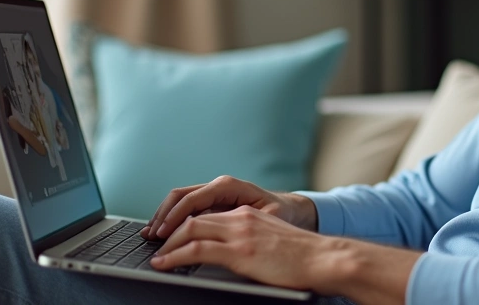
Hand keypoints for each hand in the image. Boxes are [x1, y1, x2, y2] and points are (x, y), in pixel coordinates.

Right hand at [141, 175, 316, 239]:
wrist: (292, 210)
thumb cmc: (282, 214)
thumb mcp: (266, 217)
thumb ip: (243, 220)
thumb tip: (223, 225)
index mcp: (229, 186)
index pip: (193, 198)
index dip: (175, 216)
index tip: (163, 233)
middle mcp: (218, 186)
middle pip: (180, 196)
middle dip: (163, 214)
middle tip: (150, 235)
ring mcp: (214, 194)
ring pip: (180, 200)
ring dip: (164, 216)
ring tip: (150, 234)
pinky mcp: (212, 203)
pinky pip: (187, 208)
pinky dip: (172, 218)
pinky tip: (163, 232)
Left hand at [150, 207, 421, 303]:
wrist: (323, 257)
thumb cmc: (304, 257)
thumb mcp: (272, 242)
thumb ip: (251, 242)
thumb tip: (236, 257)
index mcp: (248, 214)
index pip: (206, 213)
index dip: (183, 223)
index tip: (169, 237)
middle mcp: (241, 217)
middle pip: (193, 217)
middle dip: (168, 230)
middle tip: (154, 244)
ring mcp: (239, 232)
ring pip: (190, 229)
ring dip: (167, 244)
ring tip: (156, 256)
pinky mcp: (239, 250)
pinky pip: (197, 249)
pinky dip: (174, 256)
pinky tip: (164, 264)